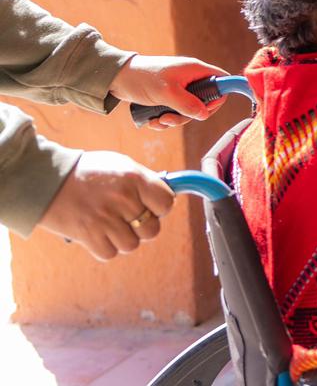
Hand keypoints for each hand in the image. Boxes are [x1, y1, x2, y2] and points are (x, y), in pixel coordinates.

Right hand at [37, 151, 175, 260]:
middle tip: (128, 218)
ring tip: (110, 224)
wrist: (48, 180)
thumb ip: (144, 181)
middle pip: (152, 229)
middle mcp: (124, 199)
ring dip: (123, 238)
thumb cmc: (88, 171)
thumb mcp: (121, 165)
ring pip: (132, 244)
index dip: (159, 208)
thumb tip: (165, 197)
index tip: (150, 207)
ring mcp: (106, 219)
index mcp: (135, 178)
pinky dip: (105, 247)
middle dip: (142, 227)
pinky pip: (110, 253)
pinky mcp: (89, 236)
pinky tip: (97, 233)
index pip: (166, 203)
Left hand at [110, 54, 228, 129]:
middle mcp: (190, 78)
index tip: (206, 110)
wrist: (116, 78)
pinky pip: (175, 112)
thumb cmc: (142, 78)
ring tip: (159, 120)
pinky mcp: (168, 97)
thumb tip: (205, 115)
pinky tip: (153, 121)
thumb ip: (188, 104)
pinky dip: (166, 120)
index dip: (219, 97)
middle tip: (172, 119)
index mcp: (195, 70)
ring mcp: (179, 88)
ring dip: (175, 120)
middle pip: (204, 102)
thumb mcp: (167, 93)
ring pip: (189, 110)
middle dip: (189, 115)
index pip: (221, 81)